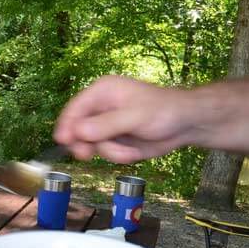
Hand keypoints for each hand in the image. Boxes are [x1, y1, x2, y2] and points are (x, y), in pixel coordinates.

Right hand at [53, 76, 200, 162]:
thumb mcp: (134, 117)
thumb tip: (79, 131)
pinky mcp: (114, 140)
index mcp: (102, 92)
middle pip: (78, 128)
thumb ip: (106, 125)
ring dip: (109, 151)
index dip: (67, 125)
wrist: (185, 125)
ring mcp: (106, 125)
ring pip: (91, 144)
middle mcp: (100, 108)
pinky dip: (117, 155)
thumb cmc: (163, 111)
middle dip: (86, 143)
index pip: (75, 108)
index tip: (63, 141)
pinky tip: (133, 152)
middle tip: (87, 155)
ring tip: (129, 151)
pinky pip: (105, 152)